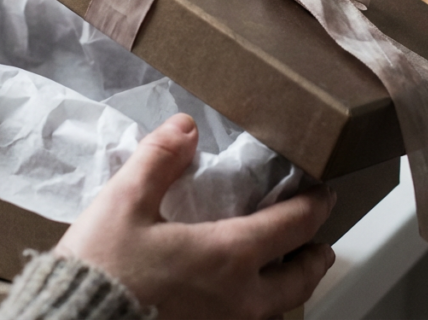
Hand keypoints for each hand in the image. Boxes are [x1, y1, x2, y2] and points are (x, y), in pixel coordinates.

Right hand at [55, 114, 336, 319]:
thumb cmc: (102, 268)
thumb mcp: (125, 202)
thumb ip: (159, 159)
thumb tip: (186, 126)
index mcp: (229, 255)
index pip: (292, 226)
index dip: (314, 206)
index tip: (325, 194)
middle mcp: (240, 299)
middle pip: (299, 280)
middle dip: (315, 258)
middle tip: (321, 245)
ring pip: (276, 311)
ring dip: (288, 290)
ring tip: (283, 276)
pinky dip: (258, 312)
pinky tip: (238, 303)